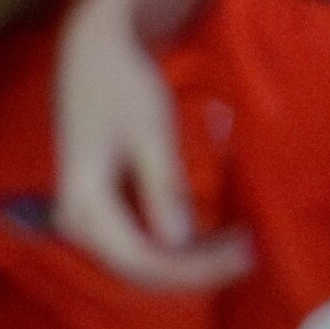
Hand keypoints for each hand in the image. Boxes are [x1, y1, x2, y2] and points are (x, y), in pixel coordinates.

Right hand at [53, 0, 249, 290]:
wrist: (92, 58)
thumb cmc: (122, 86)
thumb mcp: (151, 132)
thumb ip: (162, 188)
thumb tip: (178, 242)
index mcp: (85, 206)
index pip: (141, 259)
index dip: (193, 268)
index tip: (244, 254)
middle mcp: (78, 226)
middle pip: (140, 270)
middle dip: (196, 270)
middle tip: (251, 254)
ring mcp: (88, 224)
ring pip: (141, 264)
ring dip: (189, 264)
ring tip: (237, 249)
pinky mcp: (102, 217)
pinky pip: (139, 247)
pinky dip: (176, 250)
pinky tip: (209, 242)